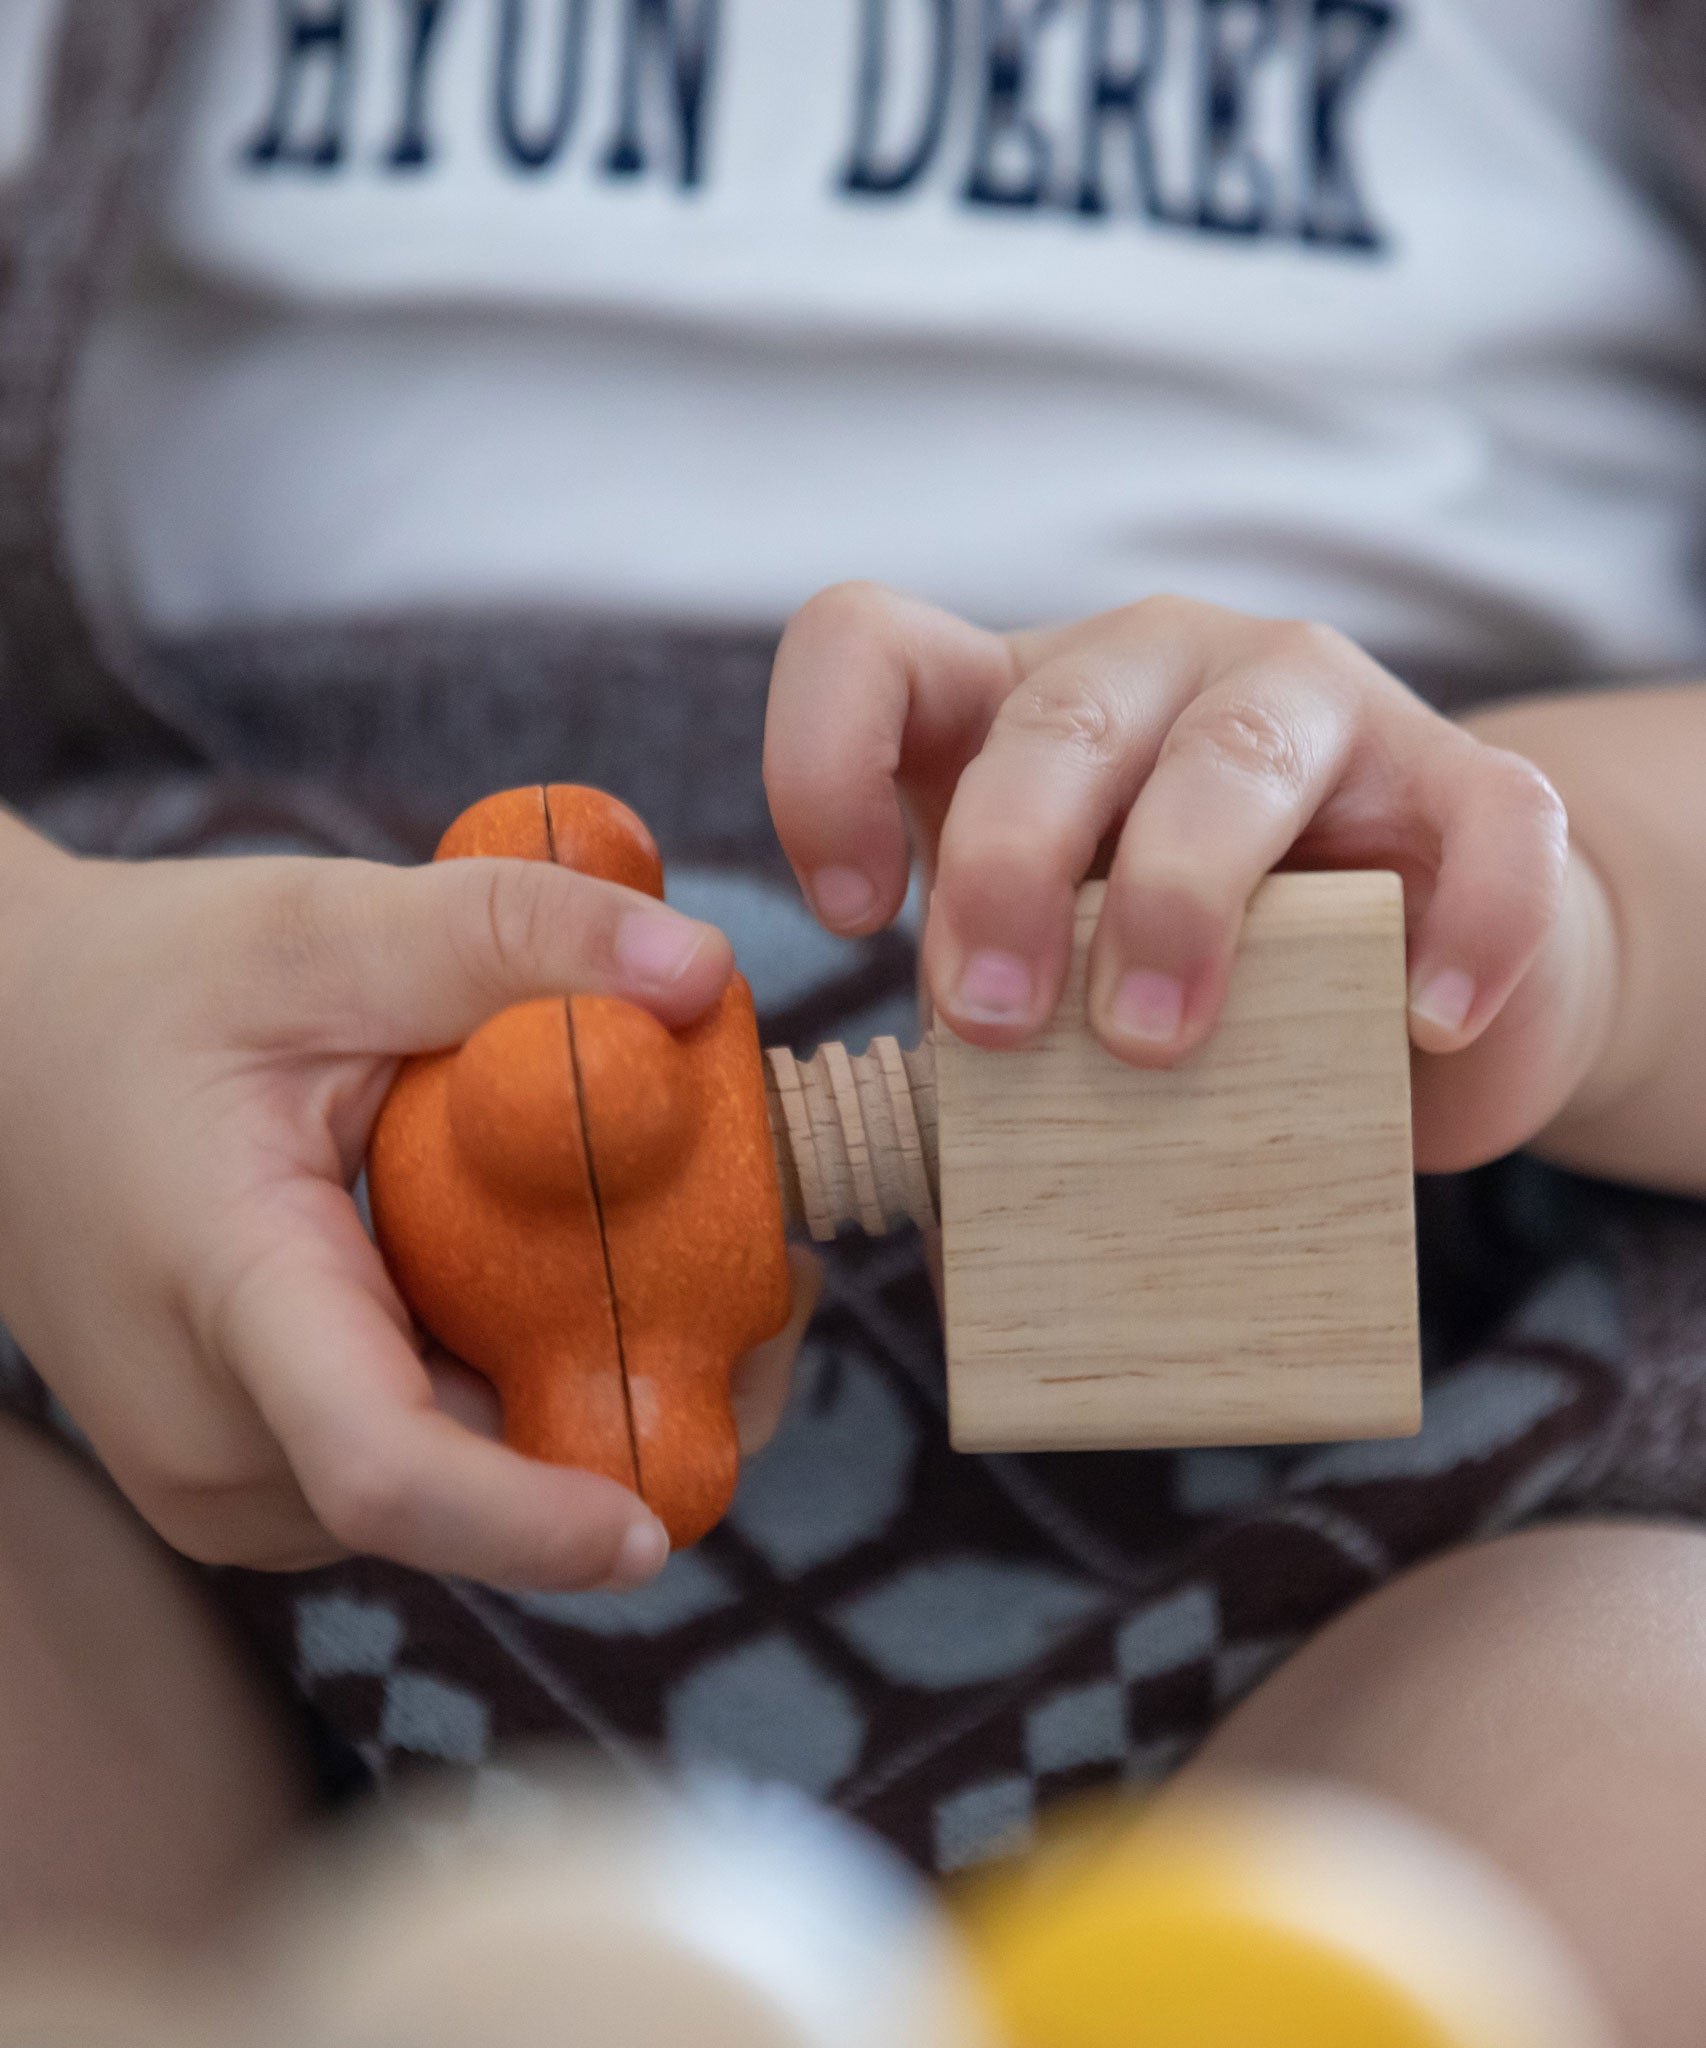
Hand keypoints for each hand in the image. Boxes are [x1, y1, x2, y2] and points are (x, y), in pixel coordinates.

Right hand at [0, 820, 813, 1590]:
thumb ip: (504, 934)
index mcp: (223, 1298)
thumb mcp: (318, 929)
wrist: (1, 1058)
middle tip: (767, 1277)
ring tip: (665, 1245)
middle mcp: (218, 1441)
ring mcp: (232, 1479)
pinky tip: (550, 1272)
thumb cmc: (146, 992)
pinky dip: (513, 1384)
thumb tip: (700, 972)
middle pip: (471, 1484)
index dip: (534, 1519)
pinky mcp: (262, 1477)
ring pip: (466, 1479)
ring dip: (581, 1390)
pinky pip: (429, 1457)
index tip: (659, 1522)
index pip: (382, 1466)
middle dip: (634, 1404)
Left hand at [766, 586, 1615, 1172]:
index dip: (822, 760)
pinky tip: (1419, 1025)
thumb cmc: (1194, 993)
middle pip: (1054, 718)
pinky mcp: (1470, 781)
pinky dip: (1461, 926)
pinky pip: (1492, 824)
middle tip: (993, 1029)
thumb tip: (928, 1229)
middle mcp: (1155, 671)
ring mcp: (1319, 705)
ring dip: (1176, 896)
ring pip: (1237, 751)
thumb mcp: (1057, 994)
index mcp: (1015, 710)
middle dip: (1003, 873)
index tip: (851, 915)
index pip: (870, 646)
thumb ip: (988, 1056)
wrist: (1411, 986)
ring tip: (1156, 1044)